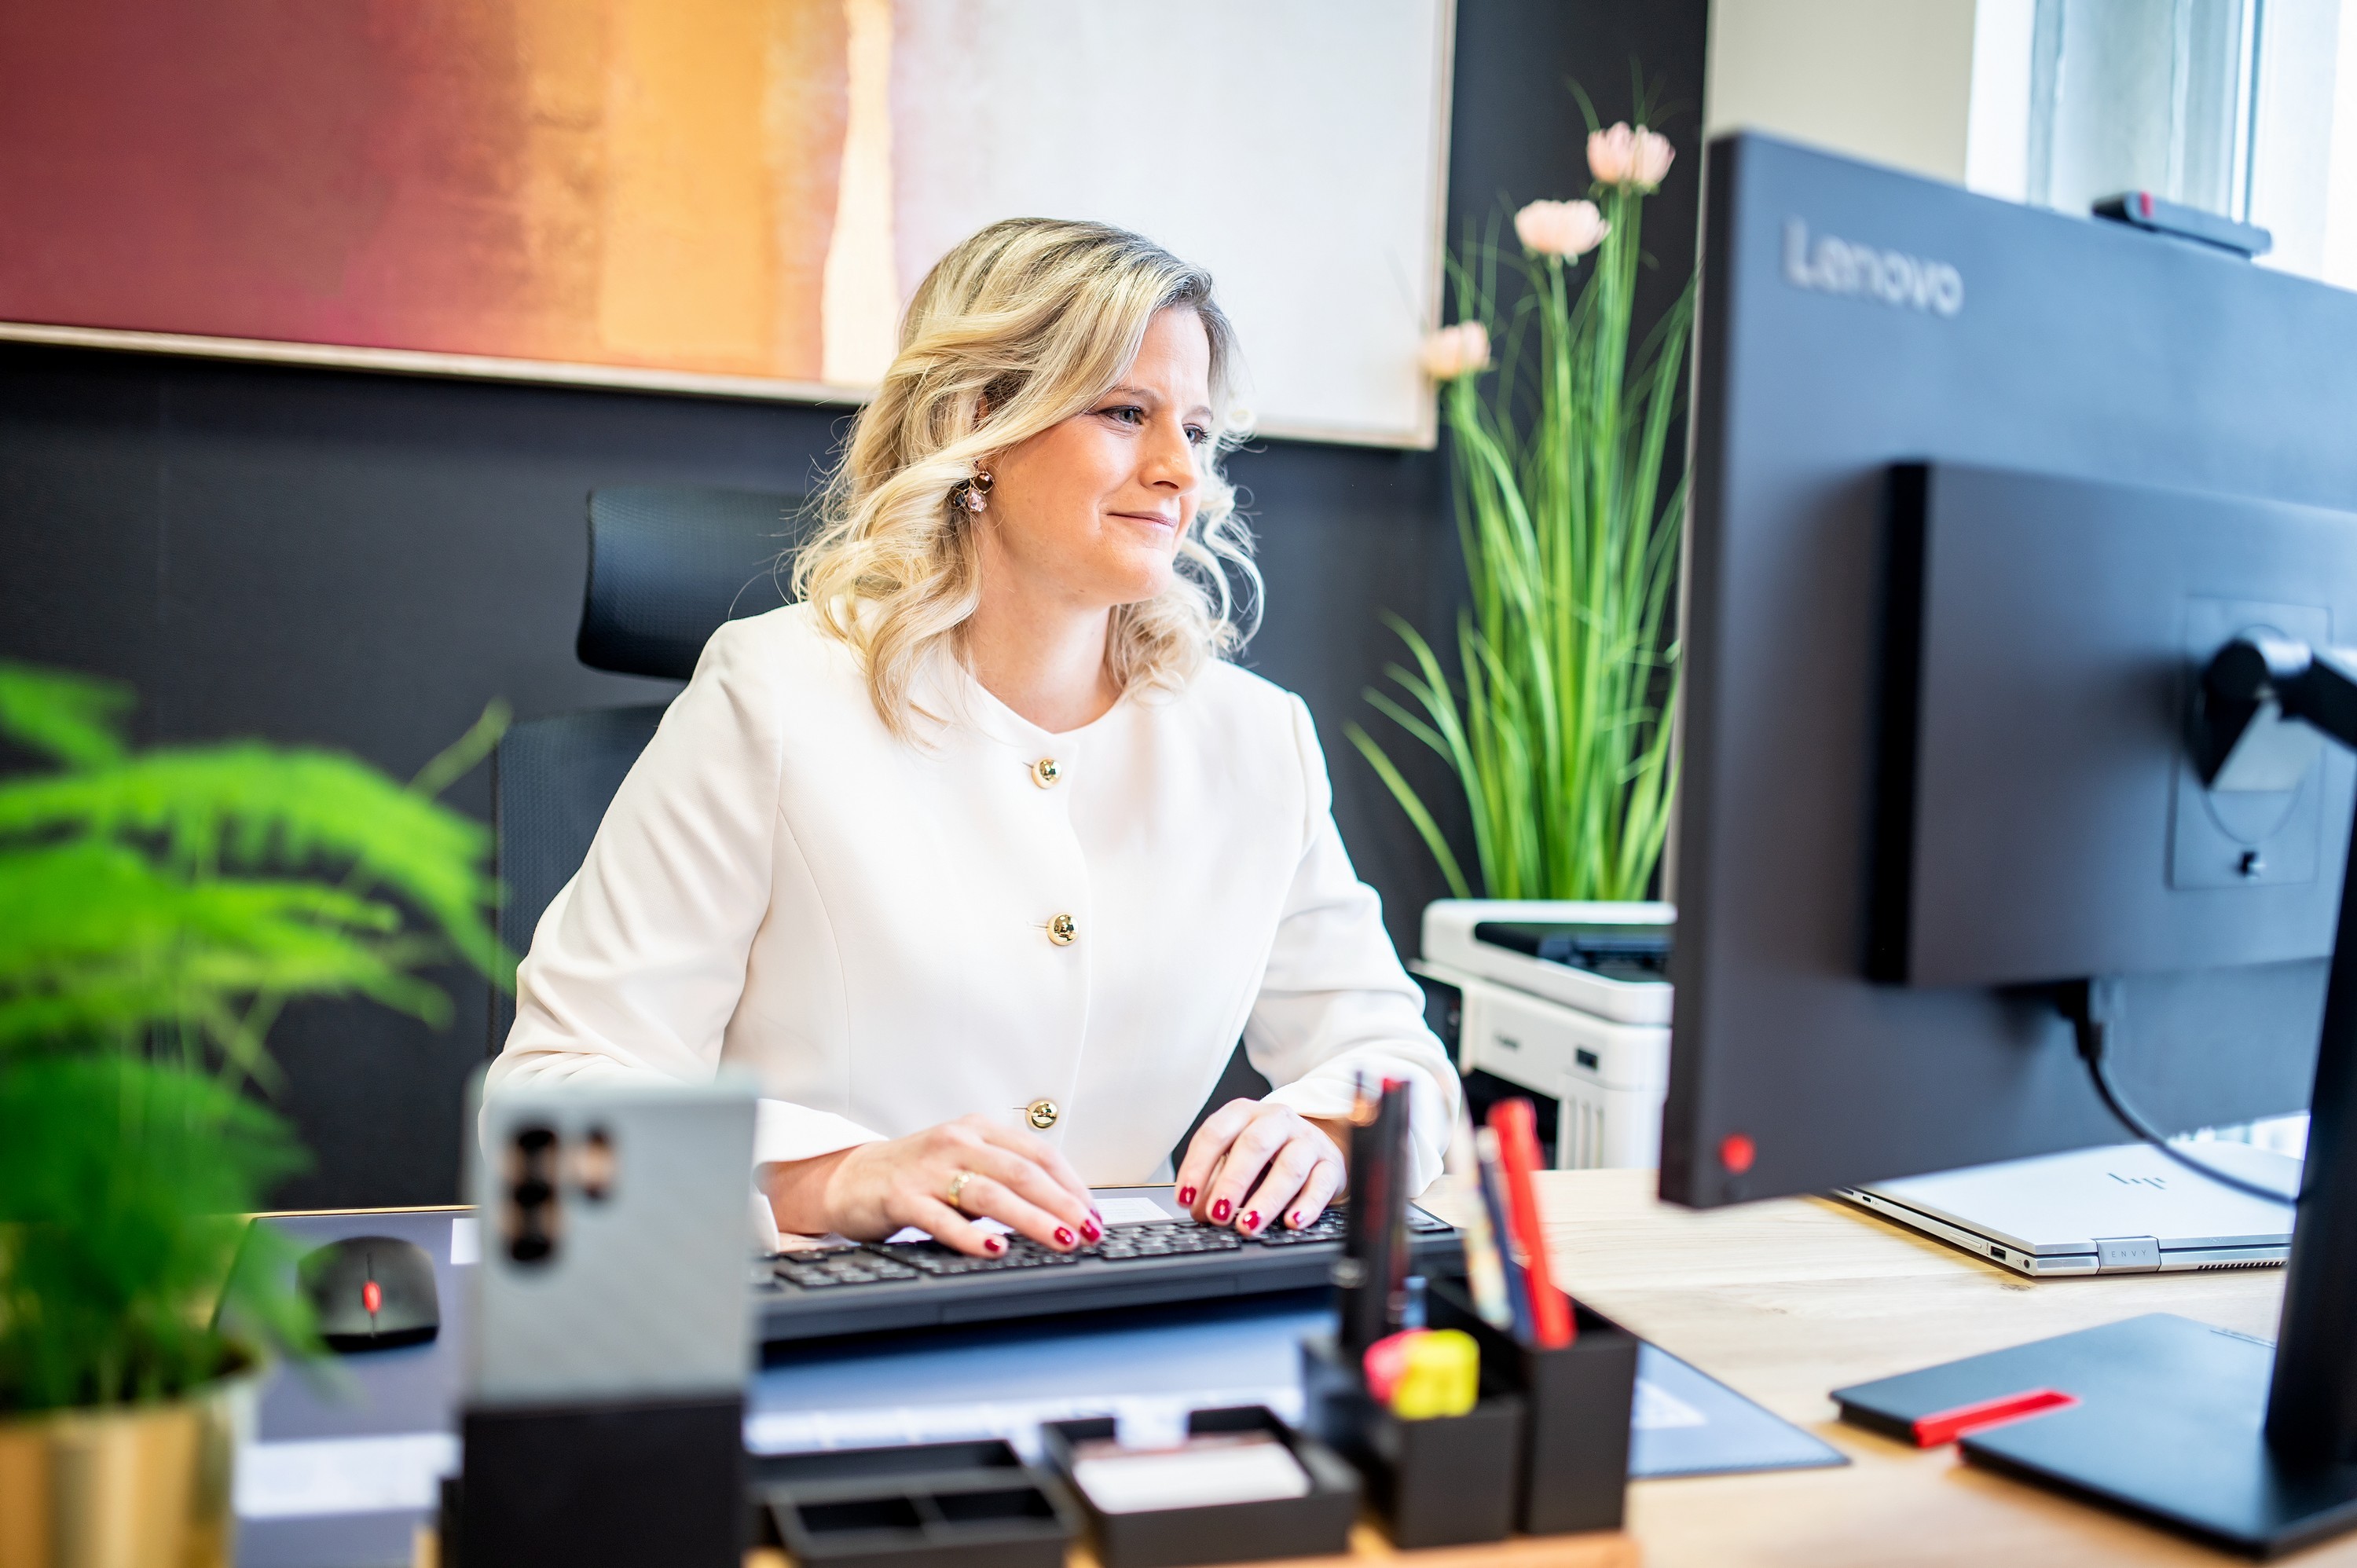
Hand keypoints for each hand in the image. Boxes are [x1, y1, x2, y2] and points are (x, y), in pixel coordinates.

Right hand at [762, 1114, 1100, 1256]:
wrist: (851, 1178)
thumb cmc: (916, 1175)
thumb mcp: (965, 1164)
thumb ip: (1004, 1180)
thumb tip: (1061, 1212)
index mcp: (979, 1130)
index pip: (1038, 1154)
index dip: (1072, 1185)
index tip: (1094, 1215)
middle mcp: (957, 1142)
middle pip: (1021, 1173)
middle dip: (1062, 1204)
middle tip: (1089, 1232)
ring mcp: (929, 1168)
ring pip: (991, 1193)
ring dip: (1031, 1220)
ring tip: (1060, 1241)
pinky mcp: (902, 1196)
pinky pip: (942, 1218)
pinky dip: (971, 1235)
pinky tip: (994, 1250)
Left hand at [1176, 1099, 1347, 1235]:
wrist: (1315, 1145)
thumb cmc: (1267, 1155)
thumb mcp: (1235, 1160)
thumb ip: (1214, 1182)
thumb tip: (1199, 1210)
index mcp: (1244, 1113)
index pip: (1216, 1133)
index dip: (1197, 1166)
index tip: (1185, 1197)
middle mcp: (1277, 1120)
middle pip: (1254, 1146)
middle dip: (1232, 1182)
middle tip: (1217, 1214)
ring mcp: (1307, 1140)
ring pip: (1290, 1167)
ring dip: (1266, 1199)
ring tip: (1248, 1224)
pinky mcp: (1332, 1163)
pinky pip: (1322, 1183)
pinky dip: (1307, 1205)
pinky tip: (1292, 1221)